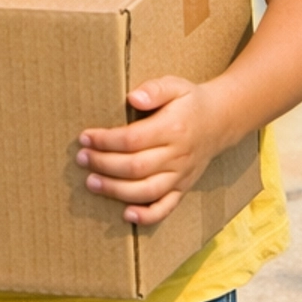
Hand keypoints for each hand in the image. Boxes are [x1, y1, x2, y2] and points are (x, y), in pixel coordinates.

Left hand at [77, 75, 223, 224]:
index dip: (106, 140)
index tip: (85, 137)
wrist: (220, 122)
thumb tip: (133, 98)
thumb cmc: (189, 101)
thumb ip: (154, 89)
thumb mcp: (175, 85)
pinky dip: (147, 215)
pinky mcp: (183, 189)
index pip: (133, 139)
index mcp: (172, 129)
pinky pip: (166, 208)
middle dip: (104, 165)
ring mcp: (181, 176)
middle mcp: (177, 156)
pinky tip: (126, 215)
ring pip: (147, 190)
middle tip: (81, 159)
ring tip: (91, 183)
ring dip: (116, 190)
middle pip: (136, 167)